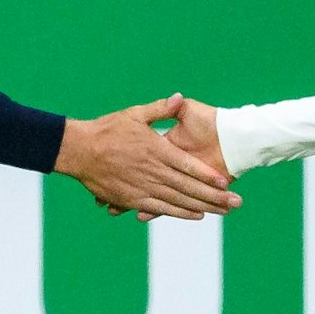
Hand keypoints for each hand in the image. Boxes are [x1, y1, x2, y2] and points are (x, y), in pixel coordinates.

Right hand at [60, 94, 237, 219]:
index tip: (226, 182)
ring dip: (203, 207)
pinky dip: (179, 212)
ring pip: (178, 201)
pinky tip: (196, 215)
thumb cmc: (107, 130)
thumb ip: (160, 109)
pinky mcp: (132, 199)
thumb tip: (178, 98)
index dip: (208, 176)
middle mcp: (153, 172)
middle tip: (235, 202)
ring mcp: (143, 188)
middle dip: (214, 196)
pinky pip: (160, 208)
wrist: (79, 150)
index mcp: (156, 150)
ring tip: (223, 211)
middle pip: (189, 187)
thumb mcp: (135, 114)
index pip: (188, 166)